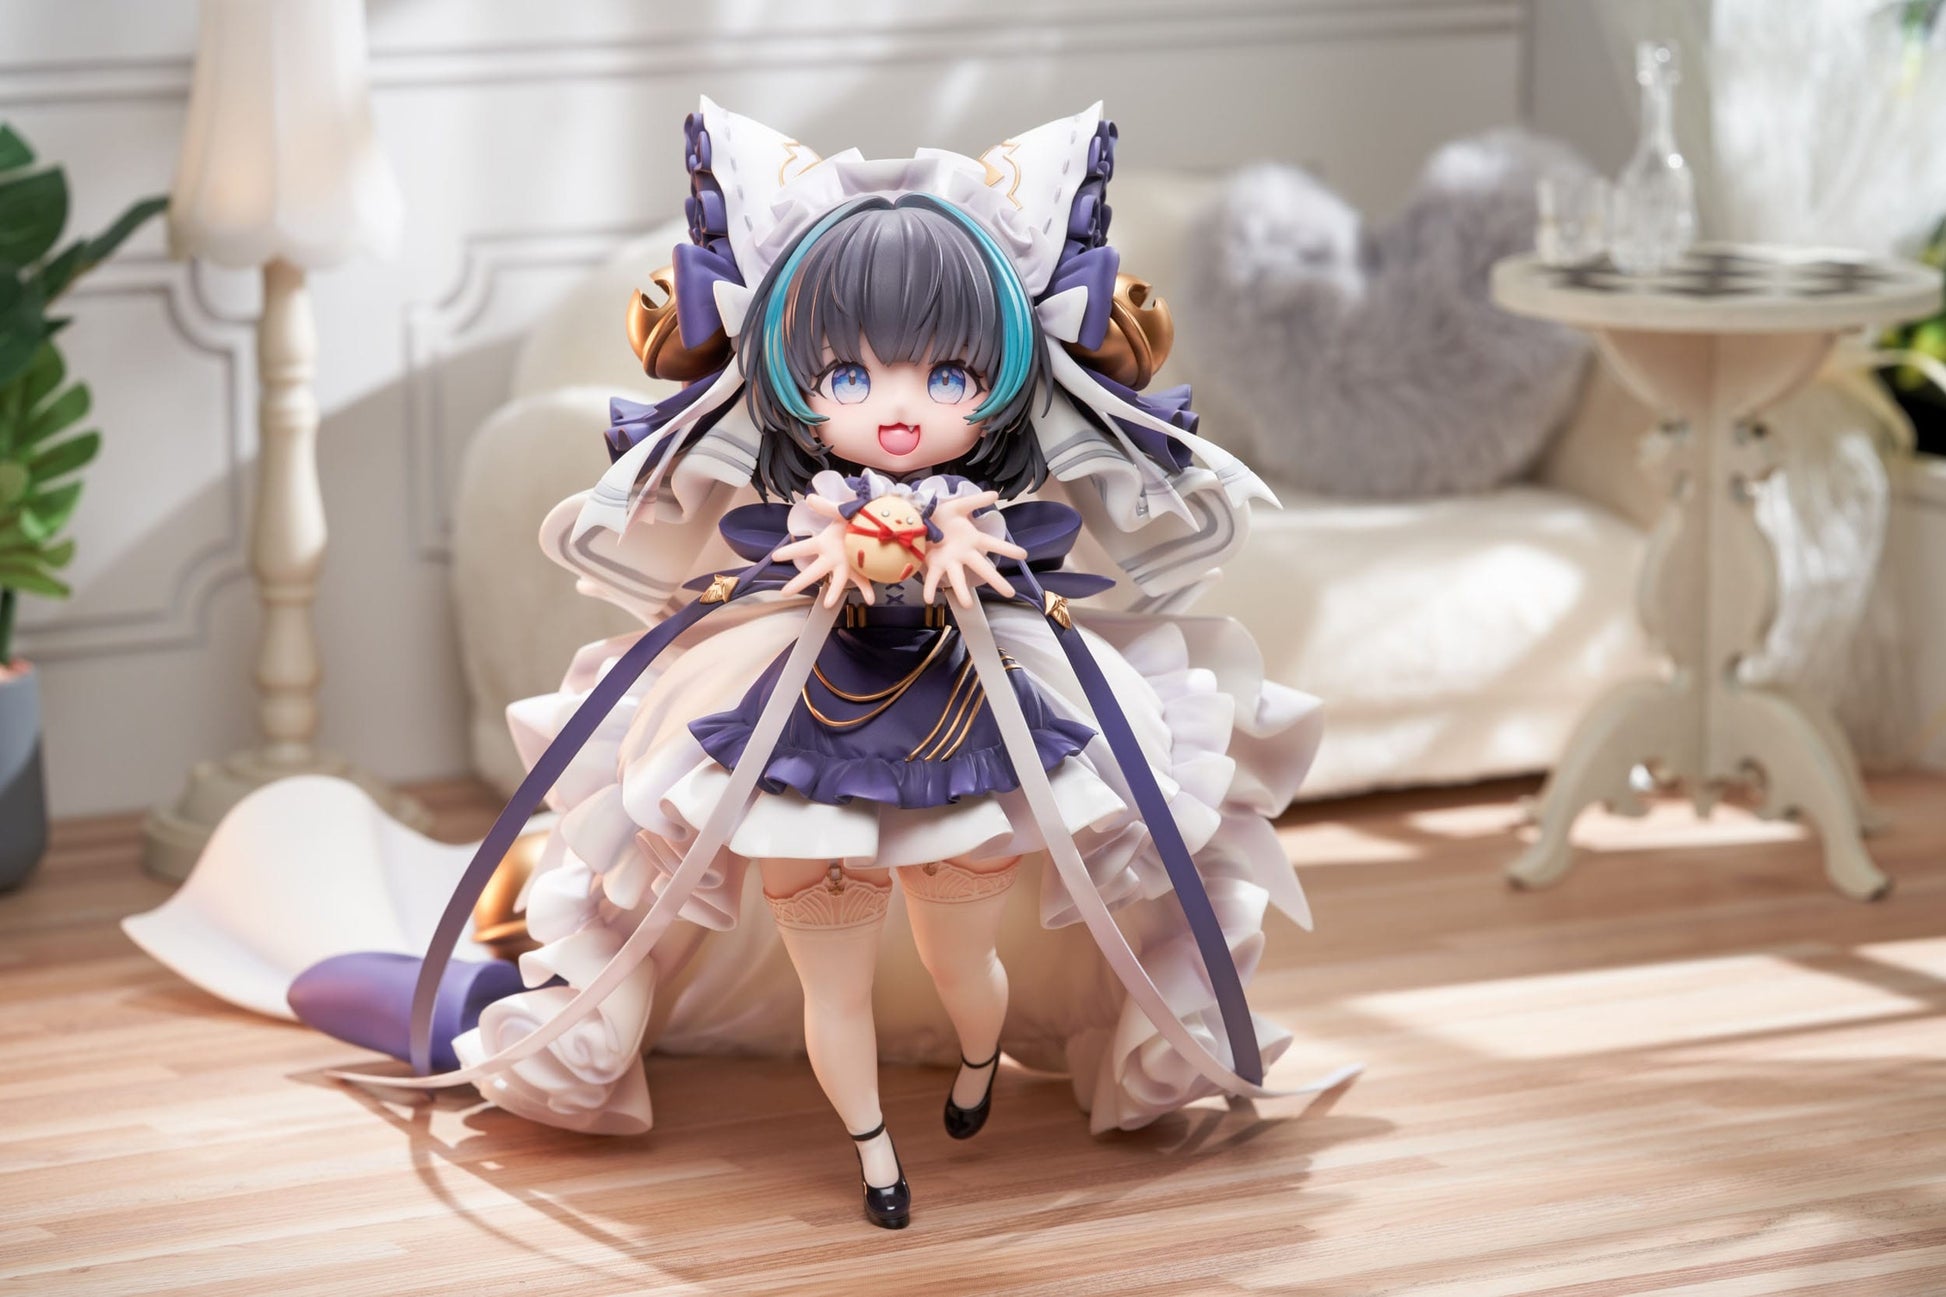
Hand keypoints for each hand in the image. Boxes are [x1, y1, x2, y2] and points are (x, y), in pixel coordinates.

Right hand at [777, 495, 874, 607]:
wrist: (875, 524)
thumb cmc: (854, 517)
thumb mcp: (840, 511)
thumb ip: (826, 506)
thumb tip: (809, 498)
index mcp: (824, 543)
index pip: (803, 547)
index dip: (789, 551)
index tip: (774, 557)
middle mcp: (832, 557)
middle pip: (813, 571)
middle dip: (799, 582)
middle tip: (784, 592)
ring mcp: (845, 565)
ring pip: (838, 581)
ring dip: (833, 592)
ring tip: (827, 604)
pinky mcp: (860, 569)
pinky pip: (863, 581)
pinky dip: (867, 590)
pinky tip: (870, 600)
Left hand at [922, 490, 1027, 607]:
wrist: (920, 518)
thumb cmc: (941, 515)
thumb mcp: (958, 505)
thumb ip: (976, 501)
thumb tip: (995, 494)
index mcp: (972, 539)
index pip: (994, 544)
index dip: (1008, 549)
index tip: (1024, 555)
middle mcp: (964, 554)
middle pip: (982, 568)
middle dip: (996, 581)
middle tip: (1010, 593)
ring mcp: (949, 561)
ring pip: (958, 578)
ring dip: (962, 592)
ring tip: (967, 606)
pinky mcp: (933, 564)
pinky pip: (932, 578)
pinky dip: (930, 588)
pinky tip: (929, 599)